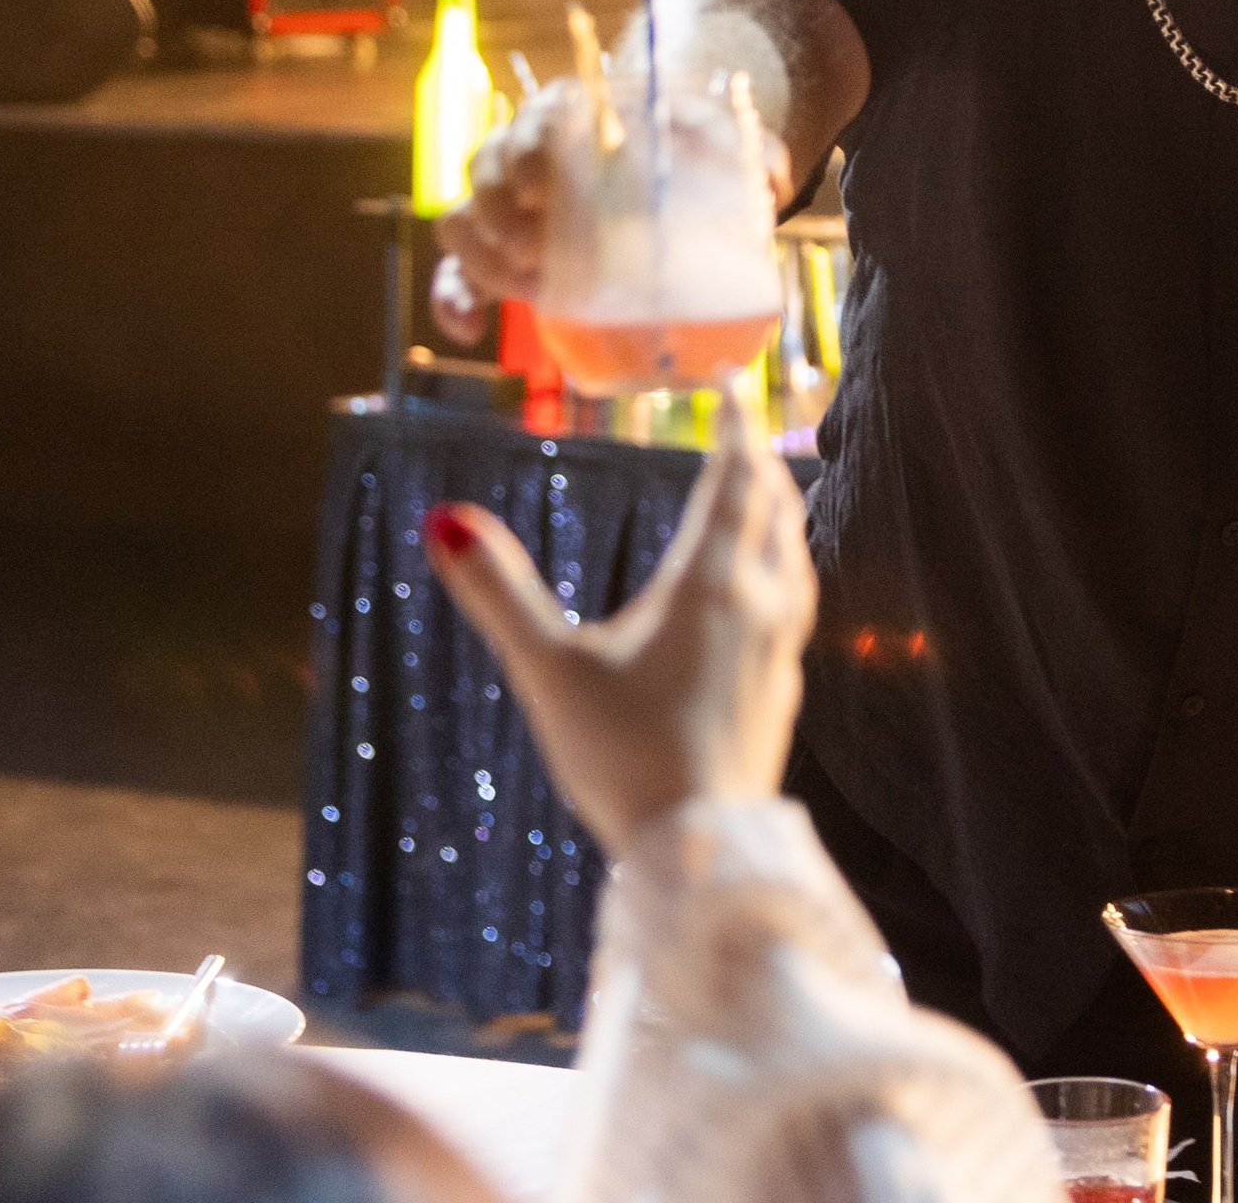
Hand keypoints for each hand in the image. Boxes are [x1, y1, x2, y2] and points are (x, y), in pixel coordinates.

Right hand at [423, 439, 816, 853]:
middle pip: (773, 507)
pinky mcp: (782, 691)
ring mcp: (780, 648)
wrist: (702, 852)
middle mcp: (759, 601)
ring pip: (793, 554)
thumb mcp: (548, 671)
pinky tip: (763, 596)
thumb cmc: (623, 756)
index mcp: (709, 582)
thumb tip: (443, 521)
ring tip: (761, 498)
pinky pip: (793, 602)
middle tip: (740, 433)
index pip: (734, 478)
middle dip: (756, 462)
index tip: (732, 386)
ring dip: (777, 512)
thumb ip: (499, 594)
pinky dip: (780, 568)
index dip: (735, 426)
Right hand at [431, 85, 795, 347]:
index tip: (545, 195)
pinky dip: (455, 297)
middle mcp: (524, 146)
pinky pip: (457, 267)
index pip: (529, 126)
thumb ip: (752, 149)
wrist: (660, 149)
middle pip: (483, 171)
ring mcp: (506, 199)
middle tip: (540, 255)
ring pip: (461, 216)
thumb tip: (775, 178)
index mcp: (571, 109)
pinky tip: (472, 329)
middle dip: (499, 218)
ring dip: (483, 257)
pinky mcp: (503, 245)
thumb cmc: (685, 141)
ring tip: (530, 288)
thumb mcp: (720, 133)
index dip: (526, 161)